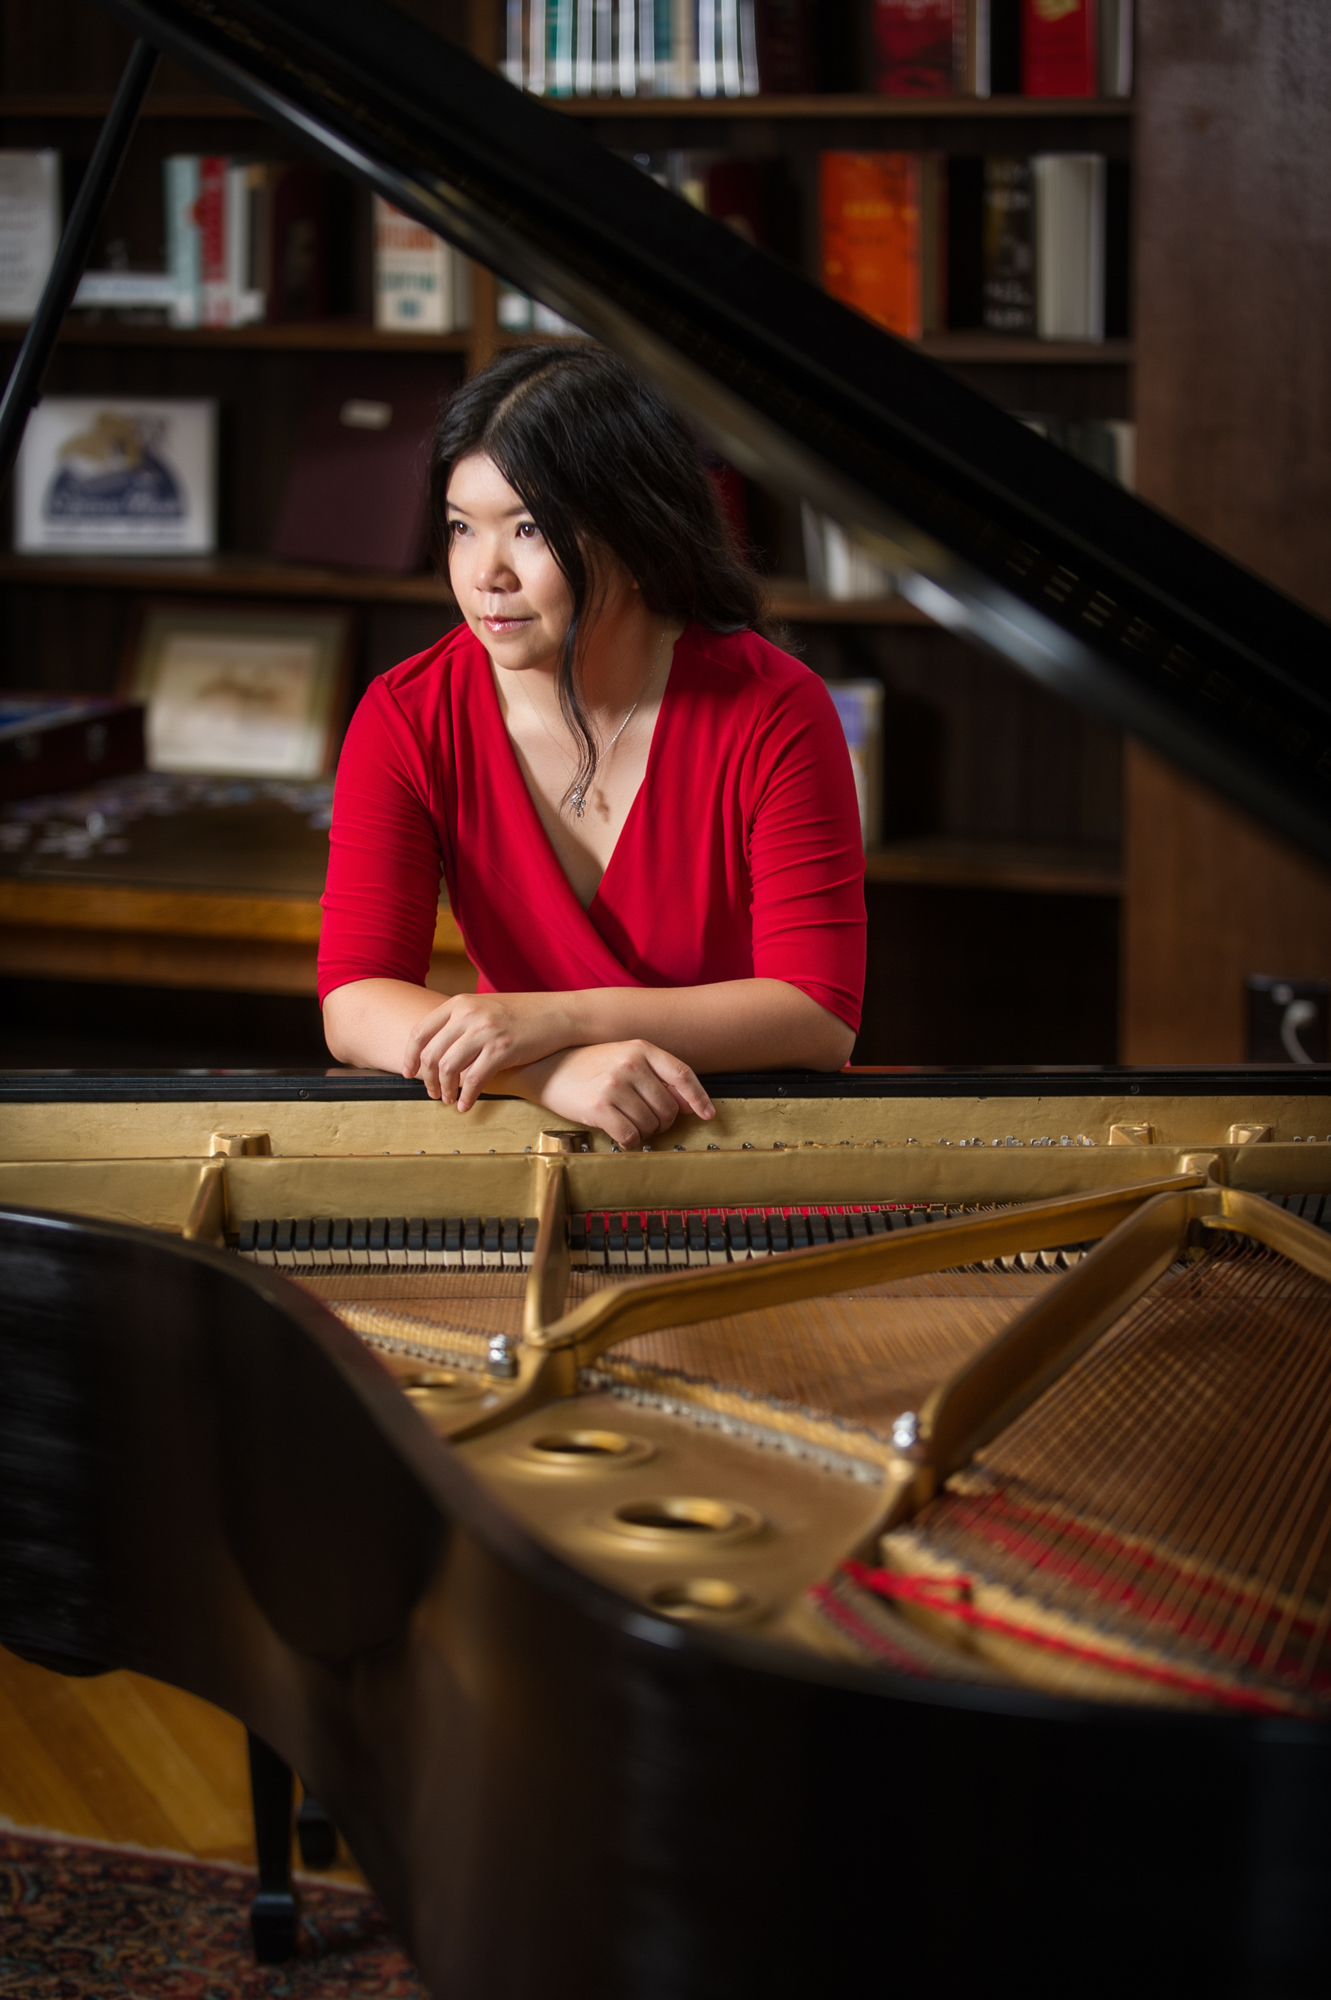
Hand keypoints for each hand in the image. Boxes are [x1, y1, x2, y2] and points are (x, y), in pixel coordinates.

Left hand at [402, 991, 572, 1108]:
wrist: (559, 1014)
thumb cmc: (523, 1014)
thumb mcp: (485, 1008)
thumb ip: (461, 1022)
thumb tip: (437, 1050)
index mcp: (460, 1003)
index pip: (420, 1032)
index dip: (410, 1057)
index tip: (408, 1073)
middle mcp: (468, 1014)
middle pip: (431, 1054)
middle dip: (428, 1079)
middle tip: (432, 1093)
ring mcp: (485, 1031)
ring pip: (449, 1068)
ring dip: (445, 1089)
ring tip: (448, 1100)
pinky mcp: (503, 1049)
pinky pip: (475, 1079)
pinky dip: (467, 1096)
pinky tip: (465, 1105)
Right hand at [521, 1040, 714, 1148]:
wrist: (543, 1068)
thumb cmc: (585, 1065)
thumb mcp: (622, 1058)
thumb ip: (656, 1076)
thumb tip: (688, 1104)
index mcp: (640, 1048)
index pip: (682, 1074)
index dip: (699, 1098)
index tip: (708, 1115)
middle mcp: (630, 1064)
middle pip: (668, 1108)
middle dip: (662, 1121)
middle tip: (646, 1121)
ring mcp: (614, 1085)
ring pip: (651, 1124)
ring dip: (644, 1132)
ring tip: (627, 1123)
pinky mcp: (599, 1107)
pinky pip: (630, 1136)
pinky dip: (630, 1142)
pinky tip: (621, 1135)